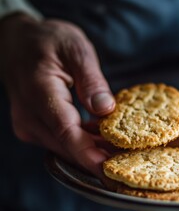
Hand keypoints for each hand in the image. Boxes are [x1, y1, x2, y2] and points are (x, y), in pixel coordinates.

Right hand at [0, 13, 114, 176]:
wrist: (16, 42)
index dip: (89, 154)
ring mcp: (30, 125)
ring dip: (93, 151)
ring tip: (123, 149)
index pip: (66, 132)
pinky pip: (62, 141)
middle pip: (68, 146)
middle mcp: (30, 117)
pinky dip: (84, 143)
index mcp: (40, 93)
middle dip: (98, 157)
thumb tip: (106, 109)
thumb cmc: (48, 41)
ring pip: (66, 148)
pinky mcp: (35, 128)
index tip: (109, 169)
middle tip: (130, 160)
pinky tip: (106, 139)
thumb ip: (91, 80)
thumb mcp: (76, 49)